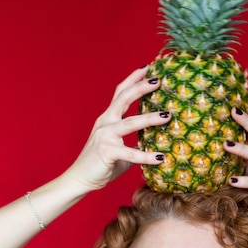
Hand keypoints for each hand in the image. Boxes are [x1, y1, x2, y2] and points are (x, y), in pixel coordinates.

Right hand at [62, 67, 170, 192]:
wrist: (80, 179)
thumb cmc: (101, 165)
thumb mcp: (119, 151)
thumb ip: (134, 145)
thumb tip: (156, 149)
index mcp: (108, 119)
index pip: (120, 92)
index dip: (133, 78)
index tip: (148, 67)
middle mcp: (105, 122)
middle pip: (124, 98)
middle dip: (141, 87)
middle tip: (159, 80)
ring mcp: (104, 135)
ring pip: (130, 123)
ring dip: (150, 118)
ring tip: (167, 116)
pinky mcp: (106, 151)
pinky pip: (130, 153)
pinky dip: (146, 156)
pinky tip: (160, 158)